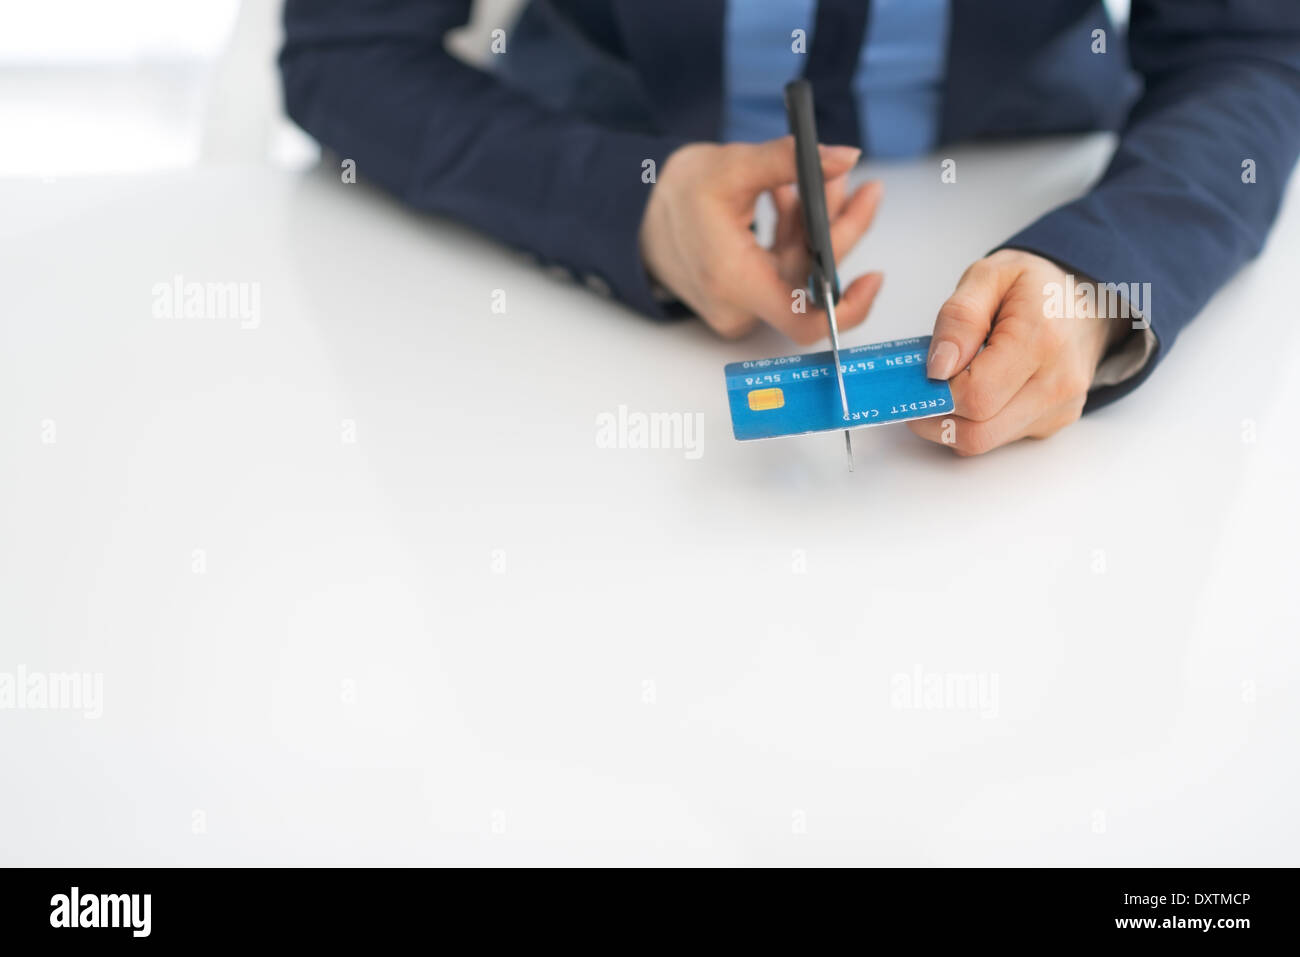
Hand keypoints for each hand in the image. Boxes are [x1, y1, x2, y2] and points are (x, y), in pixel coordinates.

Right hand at [639, 136, 883, 343]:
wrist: (634, 219)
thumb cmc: (673, 196)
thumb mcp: (731, 165)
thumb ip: (789, 160)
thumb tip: (844, 157)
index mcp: (733, 279)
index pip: (803, 319)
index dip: (847, 305)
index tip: (875, 277)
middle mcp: (738, 304)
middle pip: (810, 281)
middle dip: (837, 229)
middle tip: (855, 183)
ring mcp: (740, 305)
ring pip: (800, 271)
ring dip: (817, 225)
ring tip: (820, 177)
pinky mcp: (743, 297)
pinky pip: (783, 270)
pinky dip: (795, 235)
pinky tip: (790, 197)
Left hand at [908, 249, 1127, 455]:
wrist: (1090, 299)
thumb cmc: (1036, 285)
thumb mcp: (989, 276)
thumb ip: (959, 318)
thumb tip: (938, 368)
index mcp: (1041, 340)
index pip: (975, 395)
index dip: (936, 392)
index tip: (920, 375)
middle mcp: (1058, 383)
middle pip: (977, 433)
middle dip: (935, 417)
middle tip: (919, 390)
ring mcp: (1059, 409)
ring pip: (983, 442)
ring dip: (952, 422)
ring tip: (947, 385)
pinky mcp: (1053, 423)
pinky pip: (998, 438)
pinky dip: (975, 422)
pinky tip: (976, 390)